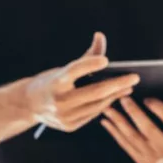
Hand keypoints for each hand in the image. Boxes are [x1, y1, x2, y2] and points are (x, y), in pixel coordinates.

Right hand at [22, 33, 139, 132]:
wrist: (28, 105)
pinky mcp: (69, 127)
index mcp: (55, 82)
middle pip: (94, 92)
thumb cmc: (50, 82)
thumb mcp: (63, 69)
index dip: (90, 65)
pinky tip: (116, 97)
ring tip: (128, 87)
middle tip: (135, 77)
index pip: (74, 71)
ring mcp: (64, 116)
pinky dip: (105, 105)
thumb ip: (86, 55)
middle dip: (117, 84)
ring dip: (115, 96)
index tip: (106, 60)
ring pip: (97, 105)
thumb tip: (100, 35)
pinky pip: (92, 115)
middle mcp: (59, 101)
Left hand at [100, 94, 162, 162]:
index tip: (147, 98)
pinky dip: (115, 133)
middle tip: (122, 98)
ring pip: (132, 137)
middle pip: (147, 128)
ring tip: (107, 107)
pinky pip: (126, 146)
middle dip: (133, 112)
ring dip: (118, 122)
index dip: (157, 107)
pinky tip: (106, 122)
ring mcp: (154, 158)